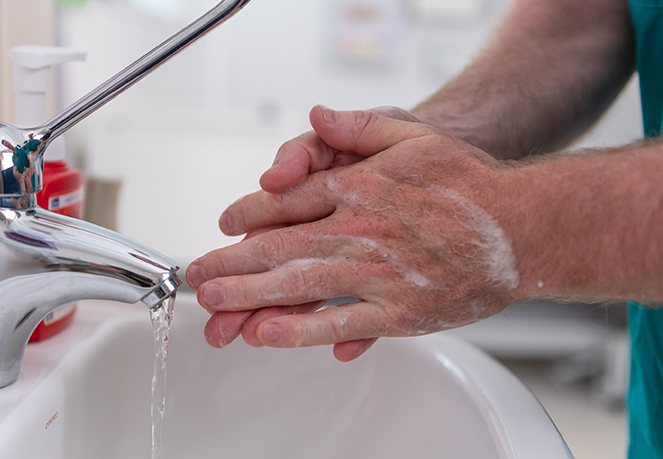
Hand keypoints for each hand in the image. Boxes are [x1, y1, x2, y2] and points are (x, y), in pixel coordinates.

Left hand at [187, 108, 519, 360]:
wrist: (522, 225)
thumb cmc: (468, 182)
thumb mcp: (413, 136)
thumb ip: (359, 126)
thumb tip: (316, 116)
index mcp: (358, 187)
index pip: (288, 201)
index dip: (249, 213)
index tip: (223, 225)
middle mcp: (359, 229)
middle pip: (279, 247)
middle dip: (231, 263)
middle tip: (197, 276)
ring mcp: (377, 272)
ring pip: (298, 284)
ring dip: (249, 295)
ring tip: (214, 307)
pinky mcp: (399, 309)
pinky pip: (339, 321)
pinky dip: (299, 329)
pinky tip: (267, 335)